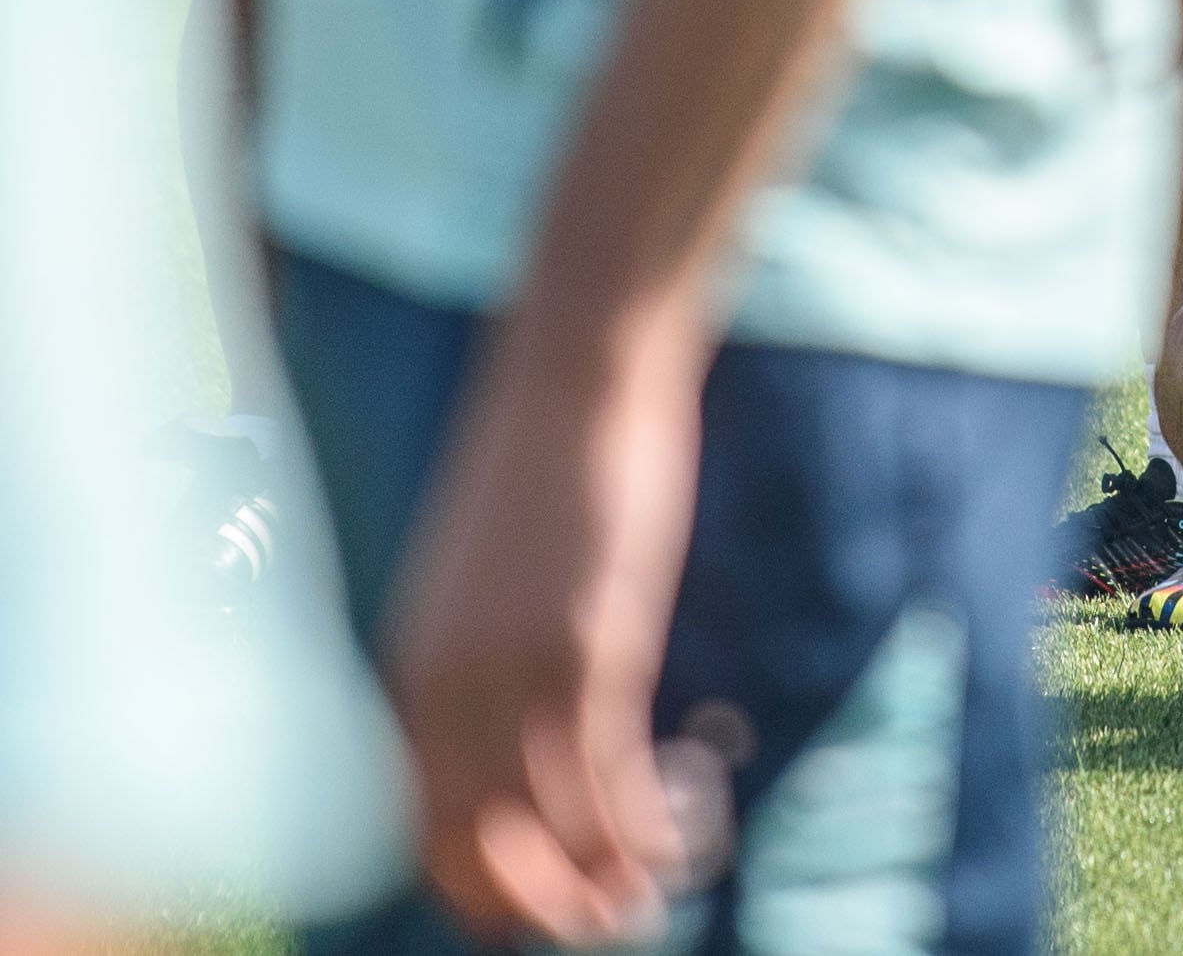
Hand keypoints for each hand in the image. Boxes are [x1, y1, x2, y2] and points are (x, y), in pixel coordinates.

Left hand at [387, 302, 708, 943]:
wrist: (577, 374)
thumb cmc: (542, 468)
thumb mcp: (488, 580)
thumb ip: (482, 658)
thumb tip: (518, 730)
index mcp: (406, 674)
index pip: (422, 828)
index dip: (479, 888)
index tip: (538, 900)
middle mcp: (443, 690)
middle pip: (475, 854)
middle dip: (538, 908)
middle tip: (602, 921)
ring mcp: (514, 674)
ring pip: (550, 832)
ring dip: (603, 885)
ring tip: (651, 897)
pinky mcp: (589, 651)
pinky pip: (610, 782)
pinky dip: (643, 831)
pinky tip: (681, 837)